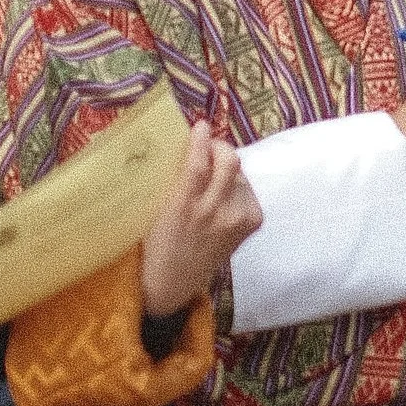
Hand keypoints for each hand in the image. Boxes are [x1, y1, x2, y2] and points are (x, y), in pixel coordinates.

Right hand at [139, 122, 262, 314]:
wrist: (174, 280)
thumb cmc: (157, 240)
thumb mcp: (154, 209)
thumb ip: (171, 180)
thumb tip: (183, 143)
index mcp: (183, 207)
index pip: (198, 164)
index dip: (201, 139)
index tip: (200, 125)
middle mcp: (213, 212)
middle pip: (229, 162)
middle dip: (220, 147)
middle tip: (210, 146)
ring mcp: (236, 219)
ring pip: (240, 174)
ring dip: (227, 168)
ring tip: (213, 177)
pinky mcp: (251, 224)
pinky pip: (248, 190)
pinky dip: (238, 186)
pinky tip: (224, 194)